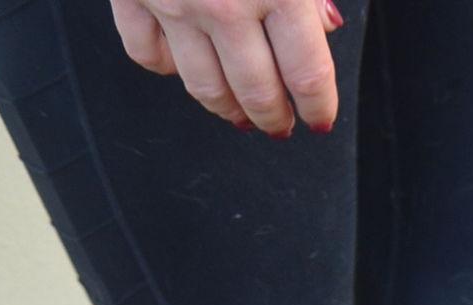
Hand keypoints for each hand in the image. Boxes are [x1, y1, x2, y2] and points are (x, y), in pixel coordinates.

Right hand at [110, 0, 342, 136]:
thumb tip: (325, 24)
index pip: (307, 75)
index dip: (319, 106)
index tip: (320, 117)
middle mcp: (223, 2)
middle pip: (257, 93)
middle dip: (274, 117)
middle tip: (281, 124)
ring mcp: (173, 1)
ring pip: (204, 86)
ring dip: (228, 107)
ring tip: (241, 111)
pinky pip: (147, 54)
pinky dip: (167, 67)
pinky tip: (184, 64)